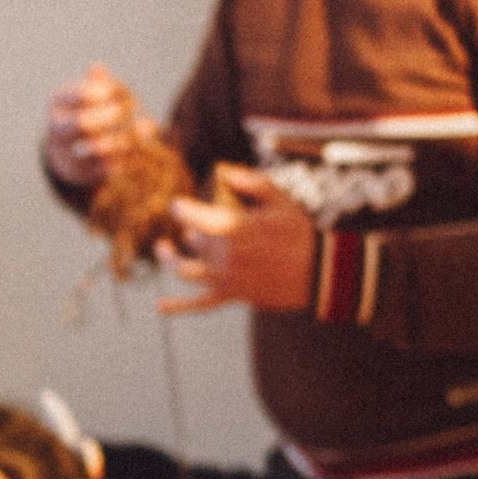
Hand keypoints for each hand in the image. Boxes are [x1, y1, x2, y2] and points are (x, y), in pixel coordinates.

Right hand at [43, 63, 146, 190]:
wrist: (67, 151)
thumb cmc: (85, 110)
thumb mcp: (88, 92)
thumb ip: (97, 82)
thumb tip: (96, 68)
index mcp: (57, 104)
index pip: (76, 95)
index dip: (100, 92)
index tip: (114, 91)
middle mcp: (58, 132)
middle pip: (83, 124)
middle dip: (112, 115)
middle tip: (131, 107)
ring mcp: (70, 156)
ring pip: (98, 150)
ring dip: (126, 137)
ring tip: (144, 126)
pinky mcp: (86, 175)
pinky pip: (109, 169)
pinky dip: (130, 155)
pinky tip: (143, 144)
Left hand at [155, 165, 316, 315]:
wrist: (318, 274)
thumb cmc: (299, 233)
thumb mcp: (281, 200)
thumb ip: (252, 182)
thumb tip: (226, 172)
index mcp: (236, 228)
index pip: (195, 216)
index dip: (181, 209)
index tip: (176, 204)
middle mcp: (226, 255)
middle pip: (193, 241)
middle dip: (190, 228)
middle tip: (193, 223)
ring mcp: (226, 278)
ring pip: (185, 271)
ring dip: (170, 258)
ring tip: (163, 248)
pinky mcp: (232, 295)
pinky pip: (199, 305)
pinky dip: (178, 307)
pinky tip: (159, 307)